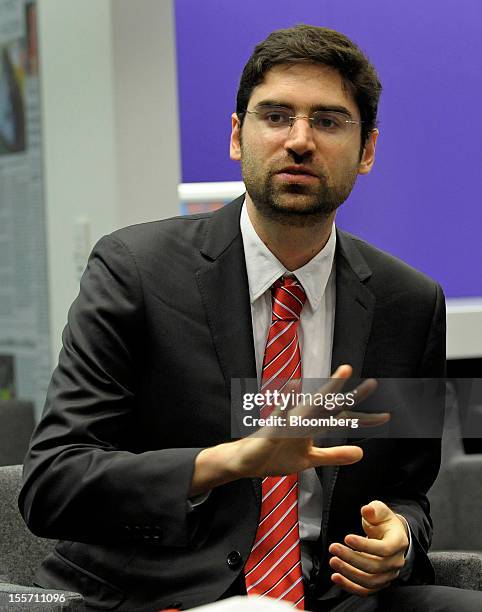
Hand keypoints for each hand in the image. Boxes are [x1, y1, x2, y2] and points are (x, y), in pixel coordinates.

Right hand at [190, 365, 388, 494]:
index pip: (341, 419)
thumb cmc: (276, 455)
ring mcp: (288, 422)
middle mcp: (304, 419)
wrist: (247, 461)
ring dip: (325, 391)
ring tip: (339, 377)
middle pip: (331, 405)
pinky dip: (286, 401)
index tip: (386, 416)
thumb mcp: (310, 459)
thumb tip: (361, 453)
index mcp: (313, 425)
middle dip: (351, 395)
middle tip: (373, 384)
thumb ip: (334, 455)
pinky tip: (292, 387)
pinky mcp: (272, 429)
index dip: (363, 419)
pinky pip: (280, 414)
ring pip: (310, 405)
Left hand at [329, 500, 408, 596]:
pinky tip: (336, 577)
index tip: (347, 538)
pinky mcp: (379, 582)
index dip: (364, 545)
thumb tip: (367, 510)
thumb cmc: (384, 523)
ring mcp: (388, 575)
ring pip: (370, 581)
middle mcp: (396, 561)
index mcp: (398, 542)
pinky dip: (350, 586)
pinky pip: (365, 590)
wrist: (390, 536)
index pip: (383, 549)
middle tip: (333, 548)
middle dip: (351, 558)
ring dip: (349, 573)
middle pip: (374, 566)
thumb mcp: (380, 511)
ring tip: (333, 561)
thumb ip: (373, 510)